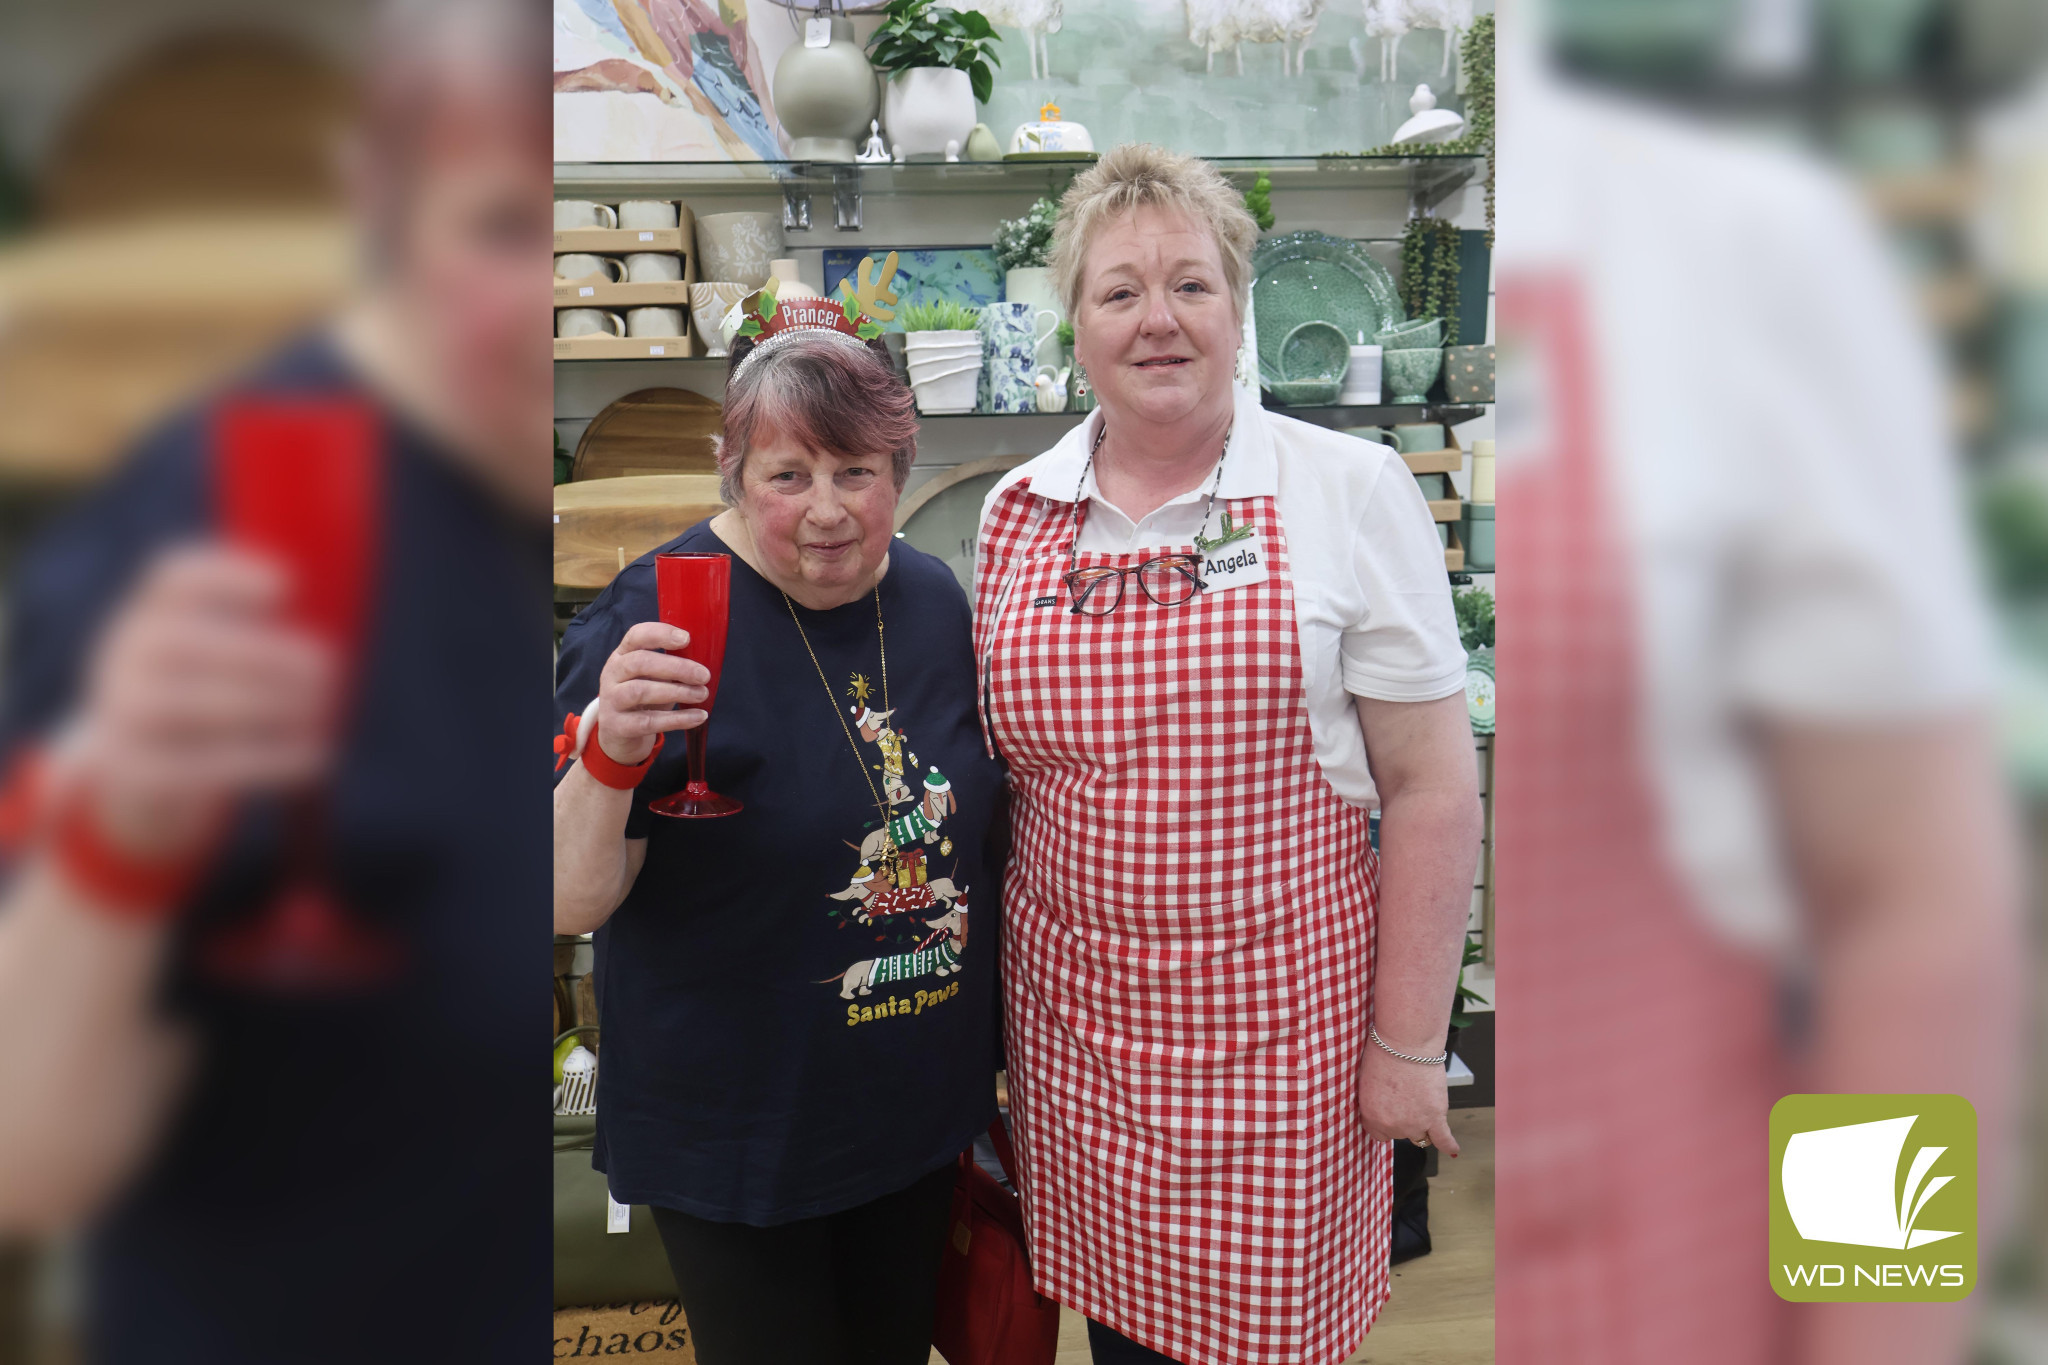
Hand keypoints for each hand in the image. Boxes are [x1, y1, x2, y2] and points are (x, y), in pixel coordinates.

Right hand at [72, 545, 336, 859]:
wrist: (142, 773)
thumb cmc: (210, 698)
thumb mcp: (227, 657)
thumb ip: (267, 632)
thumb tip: (326, 632)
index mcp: (154, 614)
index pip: (175, 578)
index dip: (227, 576)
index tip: (289, 585)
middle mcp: (127, 657)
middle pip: (181, 641)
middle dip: (262, 654)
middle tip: (329, 669)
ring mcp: (124, 713)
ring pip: (191, 704)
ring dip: (269, 706)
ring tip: (322, 710)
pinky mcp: (137, 770)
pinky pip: (202, 765)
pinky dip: (268, 760)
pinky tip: (316, 755)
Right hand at [594, 622, 710, 765]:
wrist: (619, 735)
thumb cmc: (643, 699)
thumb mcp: (652, 677)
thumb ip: (670, 666)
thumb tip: (704, 661)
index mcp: (622, 655)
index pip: (636, 635)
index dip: (660, 634)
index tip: (686, 638)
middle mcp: (612, 674)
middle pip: (639, 662)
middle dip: (675, 667)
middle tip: (704, 675)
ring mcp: (612, 700)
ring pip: (640, 691)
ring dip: (676, 691)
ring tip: (702, 694)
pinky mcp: (618, 726)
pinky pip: (648, 721)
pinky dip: (677, 719)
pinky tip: (699, 716)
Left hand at [1357, 1038, 1458, 1155]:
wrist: (1406, 1044)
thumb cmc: (1384, 1054)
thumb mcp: (1366, 1082)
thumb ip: (1374, 1103)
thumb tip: (1383, 1109)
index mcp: (1371, 1116)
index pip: (1379, 1134)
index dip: (1385, 1121)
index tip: (1389, 1112)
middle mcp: (1393, 1126)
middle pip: (1400, 1133)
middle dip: (1402, 1118)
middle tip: (1405, 1096)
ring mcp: (1415, 1124)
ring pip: (1420, 1134)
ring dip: (1421, 1121)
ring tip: (1420, 1100)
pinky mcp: (1436, 1117)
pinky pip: (1444, 1139)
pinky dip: (1449, 1145)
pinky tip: (1453, 1150)